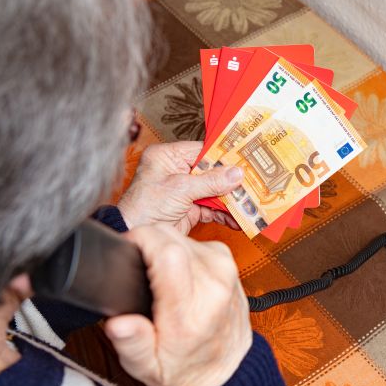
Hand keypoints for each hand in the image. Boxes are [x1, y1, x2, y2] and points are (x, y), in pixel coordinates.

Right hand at [103, 224, 251, 385]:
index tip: (127, 249)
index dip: (141, 239)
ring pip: (183, 238)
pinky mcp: (230, 265)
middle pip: (171, 238)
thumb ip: (132, 345)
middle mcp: (213, 284)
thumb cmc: (183, 368)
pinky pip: (197, 244)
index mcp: (190, 309)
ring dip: (165, 249)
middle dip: (148, 244)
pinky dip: (182, 253)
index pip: (167, 251)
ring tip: (159, 278)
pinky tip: (178, 275)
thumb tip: (119, 324)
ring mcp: (225, 272)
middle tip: (139, 271)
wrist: (225, 373)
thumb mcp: (147, 367)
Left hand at [117, 141, 242, 233]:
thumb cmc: (143, 208)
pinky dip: (225, 214)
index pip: (203, 151)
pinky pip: (212, 208)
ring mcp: (183, 190)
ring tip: (248, 204)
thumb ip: (210, 181)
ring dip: (231, 199)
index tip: (244, 160)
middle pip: (212, 172)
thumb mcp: (180, 189)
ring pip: (215, 191)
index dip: (224, 157)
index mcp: (168, 157)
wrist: (134, 234)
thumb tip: (235, 173)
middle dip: (231, 182)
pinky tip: (237, 218)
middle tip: (251, 184)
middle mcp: (175, 171)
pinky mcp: (188, 208)